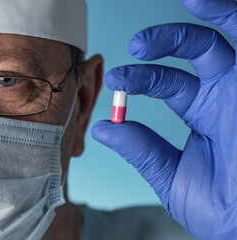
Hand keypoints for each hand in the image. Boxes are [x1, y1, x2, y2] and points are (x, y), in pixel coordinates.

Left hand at [91, 0, 236, 238]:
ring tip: (166, 18)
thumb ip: (141, 150)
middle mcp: (222, 92)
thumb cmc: (223, 209)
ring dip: (191, 23)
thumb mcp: (172, 177)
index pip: (164, 81)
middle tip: (133, 48)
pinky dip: (226, 14)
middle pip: (190, 50)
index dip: (139, 78)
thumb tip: (102, 131)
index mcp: (201, 110)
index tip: (116, 81)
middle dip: (160, 43)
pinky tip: (201, 1)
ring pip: (218, 38)